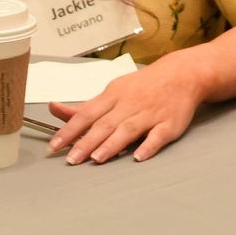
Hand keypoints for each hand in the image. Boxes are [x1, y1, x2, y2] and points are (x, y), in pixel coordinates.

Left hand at [45, 57, 205, 163]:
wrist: (181, 74)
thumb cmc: (142, 86)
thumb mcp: (112, 91)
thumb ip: (86, 107)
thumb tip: (54, 109)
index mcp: (113, 96)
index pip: (87, 114)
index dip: (70, 129)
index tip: (55, 145)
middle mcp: (129, 104)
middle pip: (105, 124)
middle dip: (86, 142)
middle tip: (71, 159)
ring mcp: (149, 114)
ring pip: (128, 129)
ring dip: (112, 144)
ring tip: (96, 158)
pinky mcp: (168, 124)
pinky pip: (158, 136)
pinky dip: (148, 146)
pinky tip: (138, 156)